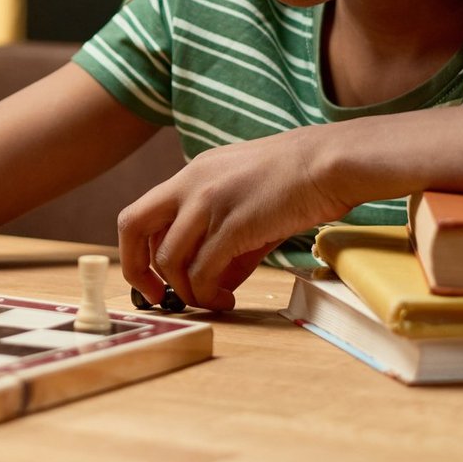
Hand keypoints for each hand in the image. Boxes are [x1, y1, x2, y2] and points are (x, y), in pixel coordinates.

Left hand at [117, 124, 355, 310]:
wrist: (329, 161)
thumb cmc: (296, 180)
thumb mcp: (246, 202)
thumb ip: (224, 240)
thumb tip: (215, 282)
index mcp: (191, 175)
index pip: (140, 214)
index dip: (138, 252)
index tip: (152, 279)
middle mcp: (190, 185)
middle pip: (133, 227)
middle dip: (137, 270)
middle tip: (157, 297)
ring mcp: (208, 202)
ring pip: (169, 259)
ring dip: (185, 290)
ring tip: (212, 299)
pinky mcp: (233, 224)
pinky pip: (203, 272)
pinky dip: (208, 294)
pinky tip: (226, 298)